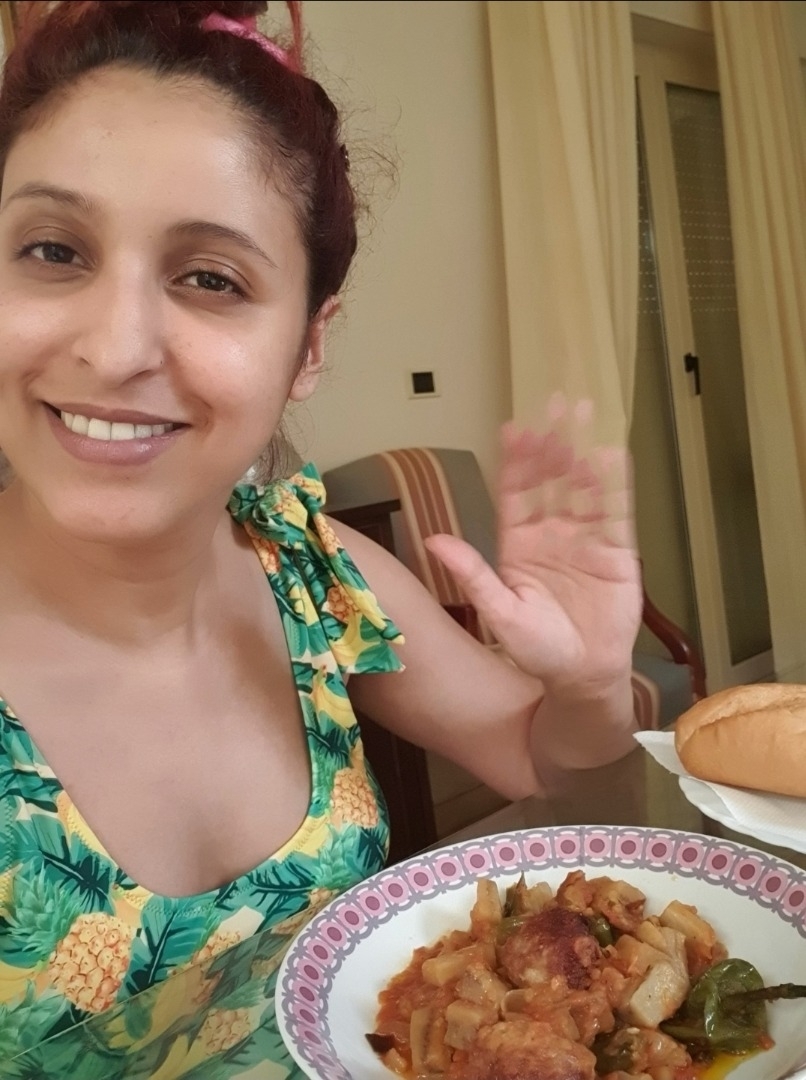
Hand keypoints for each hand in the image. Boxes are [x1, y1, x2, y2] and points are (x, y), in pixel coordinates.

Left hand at [425, 397, 641, 690]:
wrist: (583, 674)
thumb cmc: (537, 648)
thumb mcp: (499, 612)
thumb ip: (472, 574)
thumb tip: (433, 540)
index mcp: (519, 544)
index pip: (516, 494)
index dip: (516, 461)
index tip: (515, 428)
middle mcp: (551, 534)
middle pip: (552, 480)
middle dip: (553, 443)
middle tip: (556, 404)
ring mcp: (586, 539)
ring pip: (584, 487)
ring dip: (585, 452)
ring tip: (586, 416)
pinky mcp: (617, 551)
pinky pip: (616, 512)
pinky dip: (616, 483)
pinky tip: (615, 453)